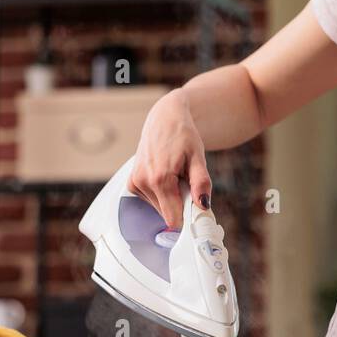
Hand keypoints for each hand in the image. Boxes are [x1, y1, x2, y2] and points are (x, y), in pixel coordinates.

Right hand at [127, 88, 212, 229]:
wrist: (165, 118)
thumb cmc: (182, 135)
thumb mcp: (198, 157)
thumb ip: (201, 183)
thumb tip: (203, 205)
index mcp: (159, 178)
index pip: (174, 218)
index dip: (189, 217)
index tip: (198, 209)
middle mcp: (143, 182)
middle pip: (168, 214)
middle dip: (181, 203)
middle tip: (187, 182)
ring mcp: (135, 183)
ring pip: (160, 208)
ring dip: (172, 197)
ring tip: (175, 175)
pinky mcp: (132, 183)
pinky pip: (151, 200)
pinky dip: (162, 193)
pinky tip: (165, 175)